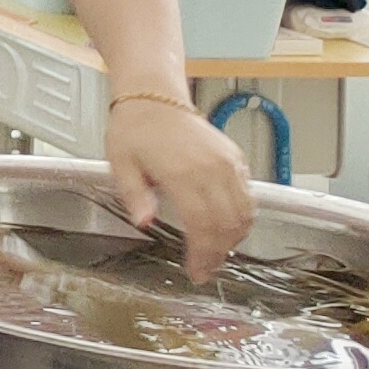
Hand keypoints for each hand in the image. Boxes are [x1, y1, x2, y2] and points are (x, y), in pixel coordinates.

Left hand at [105, 95, 255, 280]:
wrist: (154, 97)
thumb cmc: (134, 129)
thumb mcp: (120, 163)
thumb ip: (133, 194)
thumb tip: (143, 222)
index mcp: (182, 172)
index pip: (202, 225)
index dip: (202, 254)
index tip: (196, 272)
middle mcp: (212, 168)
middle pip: (228, 223)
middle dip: (219, 253)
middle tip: (206, 270)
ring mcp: (228, 163)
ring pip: (245, 212)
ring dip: (235, 238)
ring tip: (217, 254)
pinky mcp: (236, 158)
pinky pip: (248, 195)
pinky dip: (243, 217)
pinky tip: (226, 229)